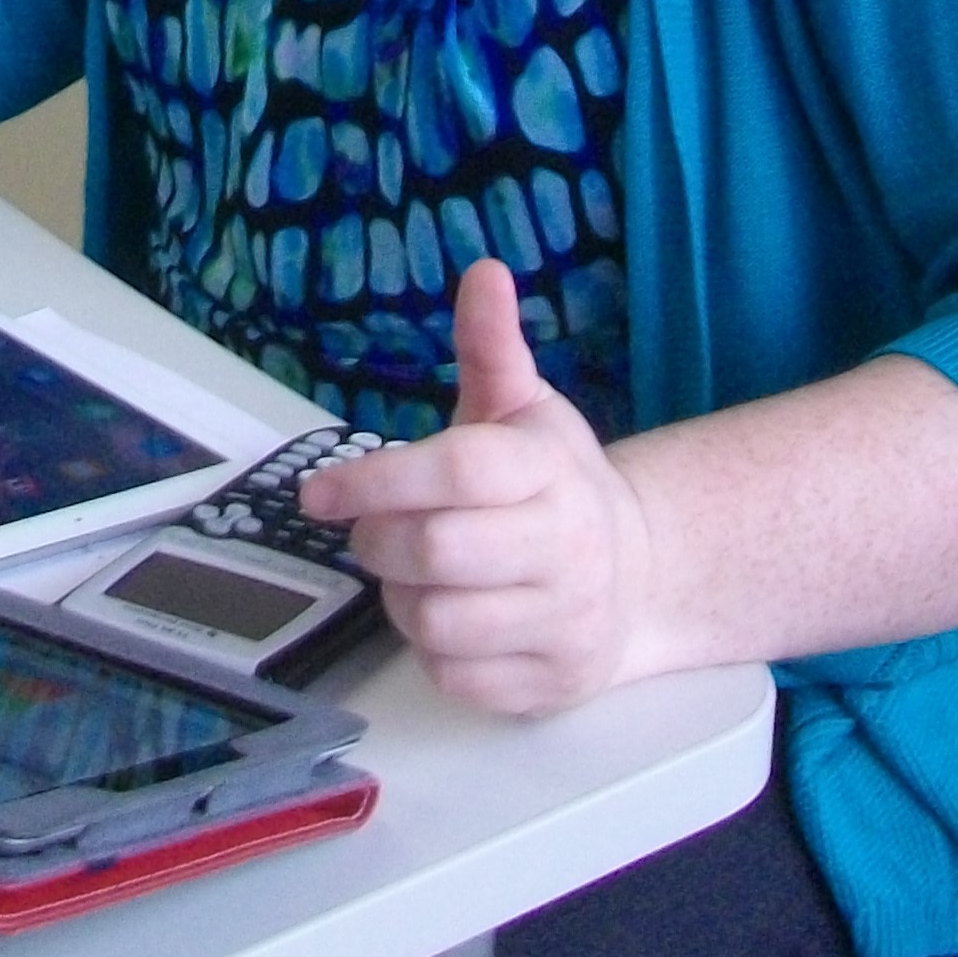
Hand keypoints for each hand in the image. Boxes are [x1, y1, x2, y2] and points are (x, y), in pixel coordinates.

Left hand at [297, 261, 658, 714]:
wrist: (638, 576)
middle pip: (436, 553)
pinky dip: (433, 651)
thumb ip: (493, 347)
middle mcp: (566, 549)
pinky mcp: (549, 685)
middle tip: (373, 529)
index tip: (318, 492)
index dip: (377, 479)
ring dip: (402, 598)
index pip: (457, 472)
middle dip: (380, 541)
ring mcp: (562, 624)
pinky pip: (456, 678)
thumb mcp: (526, 408)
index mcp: (551, 471)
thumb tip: (484, 271)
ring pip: (437, 622)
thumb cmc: (557, 485)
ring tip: (418, 571)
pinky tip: (451, 615)